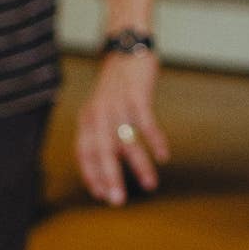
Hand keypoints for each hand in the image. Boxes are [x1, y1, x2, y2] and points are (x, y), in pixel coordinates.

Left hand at [73, 49, 166, 205]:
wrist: (125, 48)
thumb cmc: (115, 85)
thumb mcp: (102, 109)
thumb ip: (105, 135)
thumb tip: (112, 165)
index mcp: (87, 119)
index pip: (84, 153)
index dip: (92, 174)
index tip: (101, 194)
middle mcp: (99, 113)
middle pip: (102, 151)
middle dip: (110, 178)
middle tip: (118, 200)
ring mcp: (118, 105)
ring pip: (127, 141)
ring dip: (139, 165)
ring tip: (150, 184)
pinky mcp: (137, 96)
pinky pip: (146, 123)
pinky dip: (155, 141)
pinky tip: (163, 156)